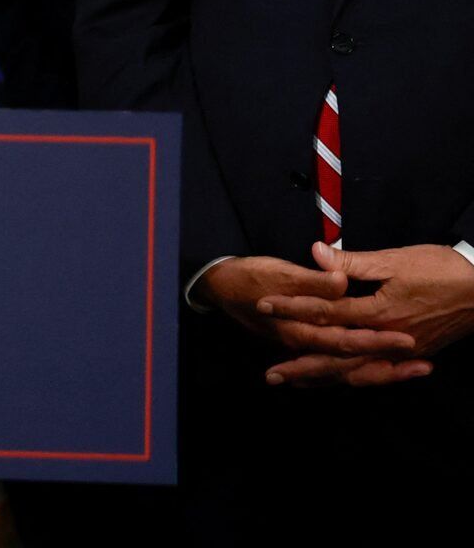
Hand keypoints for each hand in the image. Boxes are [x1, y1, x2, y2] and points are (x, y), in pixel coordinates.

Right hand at [197, 252, 417, 381]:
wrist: (220, 286)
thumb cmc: (250, 276)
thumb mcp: (280, 272)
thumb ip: (312, 280)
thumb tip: (341, 282)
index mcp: (300, 330)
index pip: (346, 341)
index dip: (377, 341)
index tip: (407, 340)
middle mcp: (305, 346)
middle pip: (352, 364)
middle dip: (388, 366)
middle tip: (423, 365)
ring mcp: (304, 349)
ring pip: (346, 370)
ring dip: (380, 371)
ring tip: (412, 371)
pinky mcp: (304, 345)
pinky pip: (336, 366)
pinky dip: (359, 370)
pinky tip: (377, 369)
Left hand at [258, 241, 473, 385]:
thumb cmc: (442, 269)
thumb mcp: (396, 260)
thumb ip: (352, 262)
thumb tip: (315, 252)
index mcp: (378, 312)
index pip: (325, 312)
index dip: (292, 308)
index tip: (263, 306)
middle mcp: (386, 338)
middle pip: (336, 356)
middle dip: (302, 365)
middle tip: (271, 375)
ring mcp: (401, 351)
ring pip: (356, 371)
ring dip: (324, 377)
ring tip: (296, 383)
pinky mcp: (413, 354)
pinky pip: (377, 373)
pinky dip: (354, 379)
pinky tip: (338, 381)